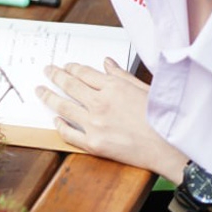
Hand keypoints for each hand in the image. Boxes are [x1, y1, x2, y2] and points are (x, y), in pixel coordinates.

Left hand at [35, 58, 185, 177]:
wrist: (172, 148)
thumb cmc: (164, 117)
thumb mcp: (145, 89)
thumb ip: (122, 76)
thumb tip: (106, 62)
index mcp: (113, 87)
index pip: (84, 73)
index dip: (71, 68)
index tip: (64, 66)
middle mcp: (100, 103)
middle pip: (69, 85)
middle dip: (54, 76)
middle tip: (46, 71)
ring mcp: (95, 124)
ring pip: (63, 107)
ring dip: (48, 96)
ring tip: (40, 90)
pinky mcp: (94, 144)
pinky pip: (69, 133)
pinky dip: (59, 126)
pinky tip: (55, 120)